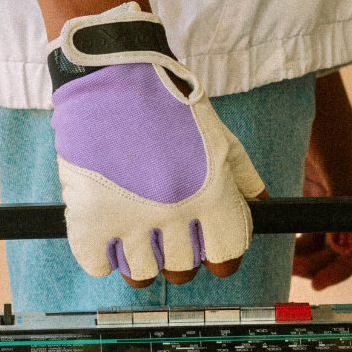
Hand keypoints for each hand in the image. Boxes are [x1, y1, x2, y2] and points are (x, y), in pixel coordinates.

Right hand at [48, 4, 263, 287]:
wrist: (114, 77)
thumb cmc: (171, 106)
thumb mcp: (220, 136)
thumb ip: (243, 176)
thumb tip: (261, 205)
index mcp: (211, 196)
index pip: (226, 257)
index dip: (220, 258)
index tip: (209, 249)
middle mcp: (174, 215)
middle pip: (183, 270)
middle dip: (179, 257)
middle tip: (166, 231)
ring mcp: (131, 220)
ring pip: (142, 274)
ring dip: (141, 260)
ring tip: (136, 234)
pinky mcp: (90, 219)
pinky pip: (98, 264)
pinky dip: (102, 258)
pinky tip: (107, 237)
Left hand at [292, 72, 351, 290]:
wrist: (305, 85)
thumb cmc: (324, 114)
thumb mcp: (331, 160)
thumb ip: (339, 203)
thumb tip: (343, 245)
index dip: (345, 267)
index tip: (321, 283)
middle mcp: (350, 195)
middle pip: (341, 246)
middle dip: (319, 263)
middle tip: (293, 271)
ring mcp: (330, 191)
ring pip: (321, 237)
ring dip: (305, 253)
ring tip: (285, 259)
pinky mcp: (311, 185)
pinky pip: (308, 222)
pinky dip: (296, 236)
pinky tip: (282, 241)